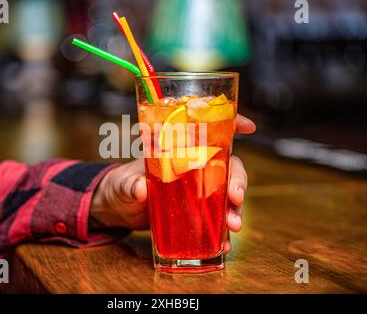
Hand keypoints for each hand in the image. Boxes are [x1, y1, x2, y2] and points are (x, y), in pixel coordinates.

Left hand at [91, 114, 255, 247]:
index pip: (208, 132)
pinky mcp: (195, 212)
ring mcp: (196, 191)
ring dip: (235, 208)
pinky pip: (216, 219)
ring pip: (226, 193)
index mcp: (178, 151)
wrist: (118, 209)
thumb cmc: (121, 186)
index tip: (249, 127)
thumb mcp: (123, 184)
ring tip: (233, 225)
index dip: (230, 125)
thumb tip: (141, 188)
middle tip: (237, 197)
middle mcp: (193, 168)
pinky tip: (225, 242)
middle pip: (226, 166)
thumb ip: (131, 184)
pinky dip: (223, 230)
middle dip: (238, 179)